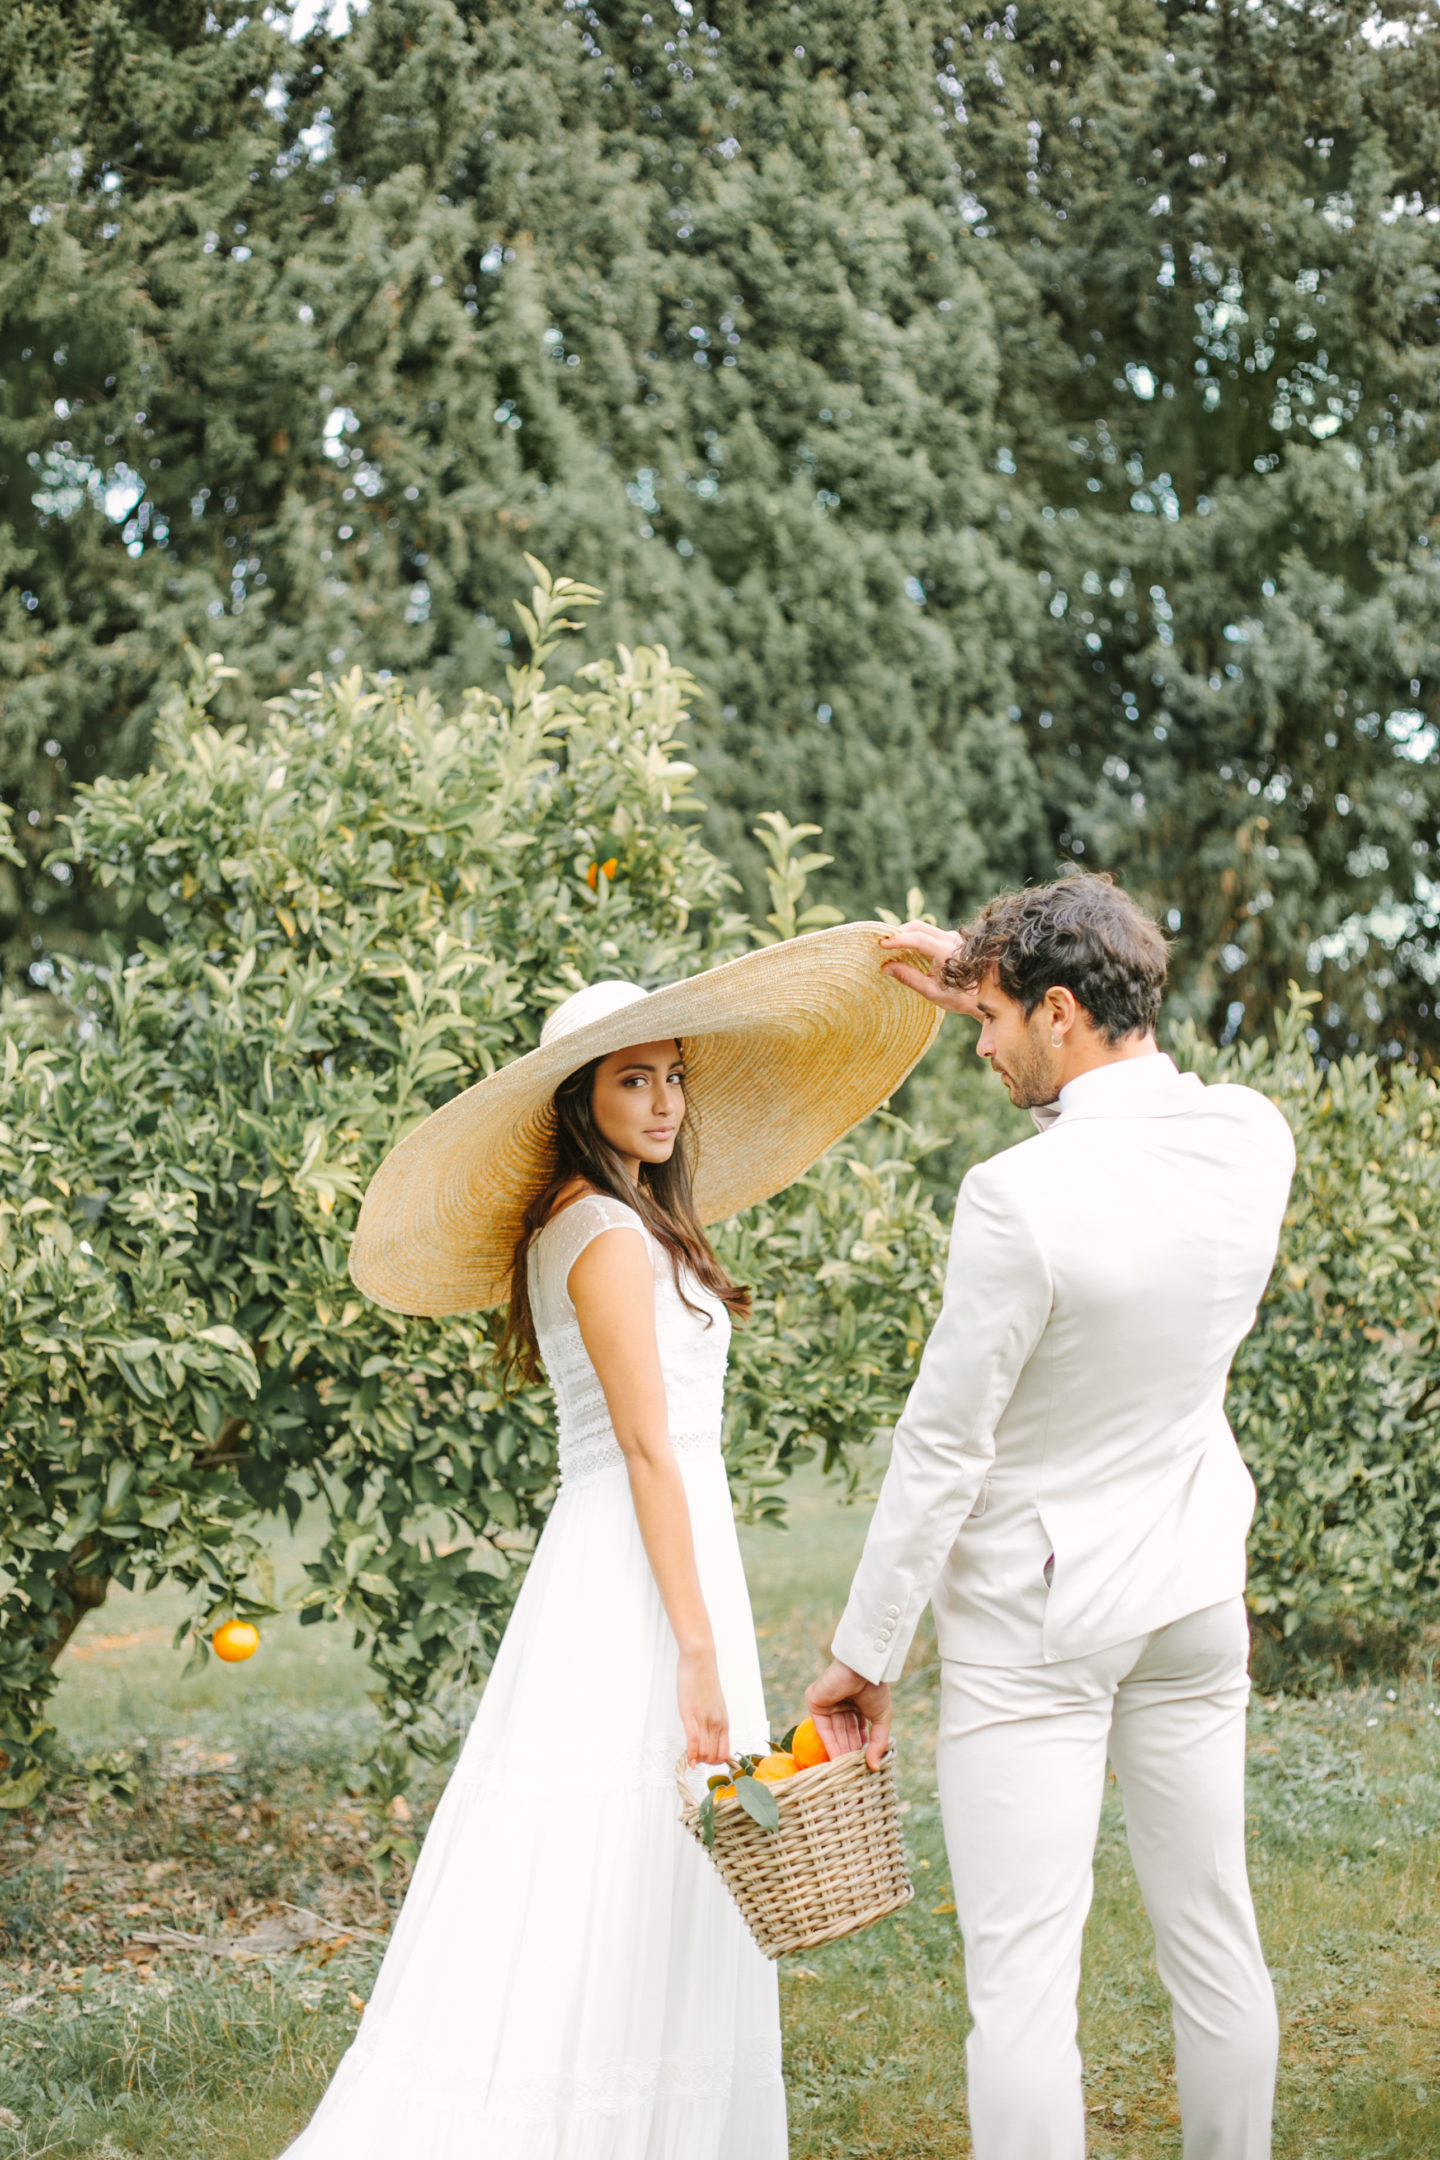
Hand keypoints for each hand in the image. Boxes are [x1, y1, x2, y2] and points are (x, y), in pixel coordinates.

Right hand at [678, 1645, 729, 1767]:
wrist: (700, 1660)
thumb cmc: (705, 1681)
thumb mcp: (715, 1704)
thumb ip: (714, 1720)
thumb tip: (709, 1735)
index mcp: (724, 1722)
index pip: (725, 1753)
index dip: (715, 1761)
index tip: (705, 1760)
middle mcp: (717, 1723)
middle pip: (714, 1756)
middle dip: (705, 1762)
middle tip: (695, 1758)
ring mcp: (704, 1719)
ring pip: (704, 1752)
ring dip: (697, 1760)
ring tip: (690, 1758)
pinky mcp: (690, 1714)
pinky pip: (693, 1740)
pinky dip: (690, 1754)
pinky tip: (689, 1761)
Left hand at [806, 1659, 892, 1771]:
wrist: (863, 1668)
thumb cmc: (875, 1688)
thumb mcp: (881, 1718)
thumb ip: (878, 1742)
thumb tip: (875, 1767)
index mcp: (856, 1704)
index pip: (857, 1732)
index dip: (861, 1749)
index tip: (866, 1767)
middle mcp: (840, 1704)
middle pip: (845, 1735)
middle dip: (850, 1753)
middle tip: (856, 1773)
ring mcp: (827, 1704)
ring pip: (834, 1735)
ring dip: (841, 1753)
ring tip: (848, 1772)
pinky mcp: (815, 1703)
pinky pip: (823, 1729)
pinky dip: (830, 1745)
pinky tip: (837, 1761)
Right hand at [878, 922, 980, 1017]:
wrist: (987, 997)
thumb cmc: (961, 998)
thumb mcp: (932, 992)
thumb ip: (909, 977)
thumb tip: (886, 967)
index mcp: (948, 953)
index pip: (918, 939)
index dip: (898, 940)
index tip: (882, 944)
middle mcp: (952, 940)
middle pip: (919, 926)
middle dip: (899, 932)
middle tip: (883, 943)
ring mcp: (954, 937)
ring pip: (924, 927)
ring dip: (907, 934)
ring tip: (892, 946)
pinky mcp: (953, 939)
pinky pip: (930, 933)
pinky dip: (915, 938)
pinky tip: (907, 949)